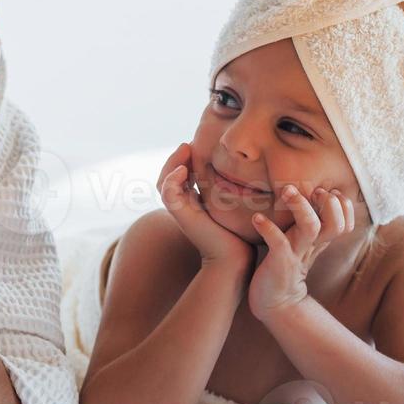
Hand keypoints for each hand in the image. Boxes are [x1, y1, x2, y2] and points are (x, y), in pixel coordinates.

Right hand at [158, 143, 254, 270]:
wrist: (236, 258)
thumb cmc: (240, 234)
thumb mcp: (234, 204)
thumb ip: (230, 190)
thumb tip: (240, 171)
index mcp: (193, 205)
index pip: (179, 178)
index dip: (184, 161)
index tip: (196, 147)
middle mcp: (183, 208)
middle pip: (167, 178)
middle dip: (175, 158)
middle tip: (187, 144)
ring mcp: (180, 211)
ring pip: (163, 182)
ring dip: (172, 163)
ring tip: (186, 149)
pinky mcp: (181, 215)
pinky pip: (167, 192)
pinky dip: (172, 178)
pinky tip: (185, 169)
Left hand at [248, 185, 353, 319]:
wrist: (275, 304)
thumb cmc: (285, 268)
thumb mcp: (302, 246)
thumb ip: (309, 226)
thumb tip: (309, 198)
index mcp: (319, 241)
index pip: (345, 223)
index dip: (343, 206)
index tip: (329, 192)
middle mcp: (312, 245)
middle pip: (335, 224)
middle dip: (329, 203)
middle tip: (314, 190)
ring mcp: (296, 253)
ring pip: (311, 227)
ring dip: (301, 206)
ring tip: (287, 190)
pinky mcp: (279, 261)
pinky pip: (278, 242)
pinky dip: (268, 227)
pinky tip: (256, 218)